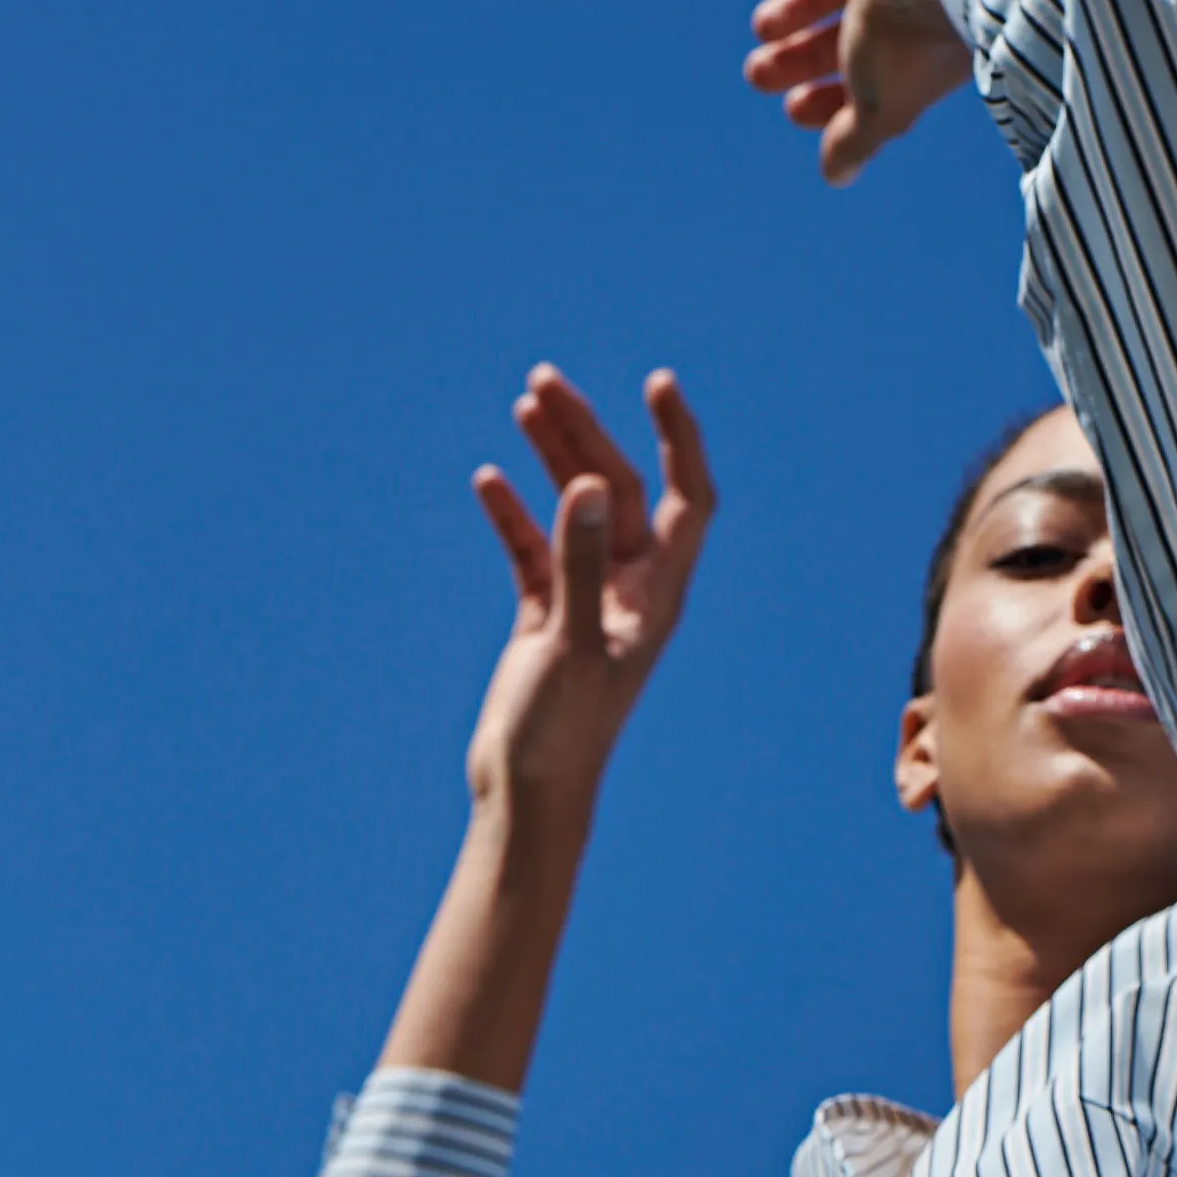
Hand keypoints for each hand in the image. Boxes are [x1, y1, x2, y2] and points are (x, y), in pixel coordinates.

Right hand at [464, 365, 715, 839]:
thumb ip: (579, 563)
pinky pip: (533, 549)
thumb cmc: (561, 731)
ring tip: (524, 405)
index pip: (687, 498)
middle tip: (543, 382)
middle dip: (587, 433)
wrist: (528, 793)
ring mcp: (588, 601)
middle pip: (618, 491)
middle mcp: (631, 592)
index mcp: (658, 596)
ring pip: (575, 510)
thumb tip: (585, 485)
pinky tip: (488, 480)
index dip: (679, 438)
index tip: (656, 383)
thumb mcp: (570, 642)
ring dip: (553, 458)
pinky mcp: (546, 618)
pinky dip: (514, 514)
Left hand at [746, 0, 971, 186]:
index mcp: (920, 50)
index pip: (869, 76)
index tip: (795, 111)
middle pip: (848, 30)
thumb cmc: (914, 45)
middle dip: (803, 56)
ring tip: (761, 29)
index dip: (831, 96)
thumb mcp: (878, 107)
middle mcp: (911, 0)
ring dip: (799, 6)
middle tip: (759, 74)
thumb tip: (835, 176)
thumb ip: (856, 142)